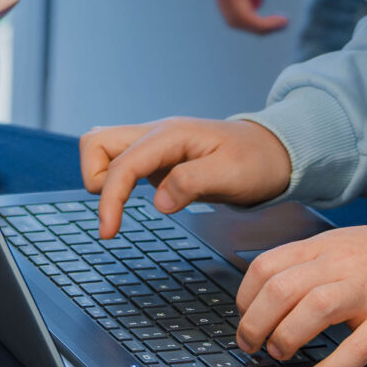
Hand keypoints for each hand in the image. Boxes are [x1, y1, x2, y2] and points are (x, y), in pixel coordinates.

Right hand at [80, 117, 293, 239]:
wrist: (271, 152)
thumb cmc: (255, 161)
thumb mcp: (232, 174)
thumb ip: (192, 183)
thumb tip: (158, 202)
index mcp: (171, 135)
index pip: (123, 164)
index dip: (110, 198)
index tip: (108, 232)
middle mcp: (154, 134)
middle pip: (95, 142)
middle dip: (95, 180)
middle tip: (113, 214)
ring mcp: (152, 144)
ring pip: (101, 148)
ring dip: (100, 178)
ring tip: (119, 208)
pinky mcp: (153, 157)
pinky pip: (117, 161)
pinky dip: (113, 181)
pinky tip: (129, 202)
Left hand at [235, 225, 366, 366]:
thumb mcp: (343, 246)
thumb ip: (309, 265)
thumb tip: (268, 294)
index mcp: (324, 248)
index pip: (267, 266)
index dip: (246, 298)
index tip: (243, 318)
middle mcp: (342, 266)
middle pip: (282, 288)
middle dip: (256, 322)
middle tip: (252, 344)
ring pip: (313, 310)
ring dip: (285, 337)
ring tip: (280, 354)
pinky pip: (355, 349)